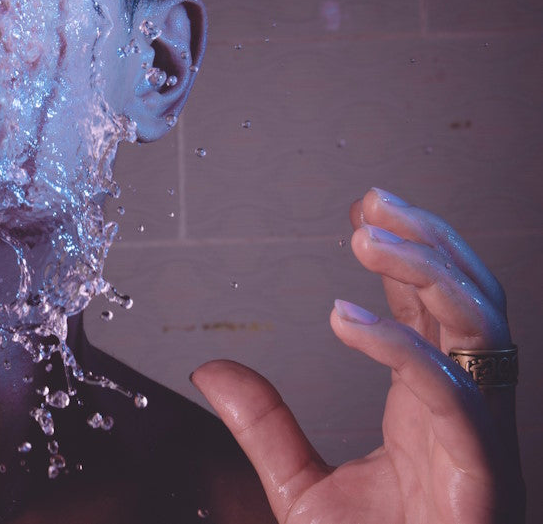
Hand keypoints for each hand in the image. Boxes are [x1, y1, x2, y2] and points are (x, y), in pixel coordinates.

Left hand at [191, 188, 524, 522]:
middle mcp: (465, 412)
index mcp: (431, 408)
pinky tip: (344, 316)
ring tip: (366, 231)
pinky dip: (399, 347)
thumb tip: (209, 370)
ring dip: (428, 268)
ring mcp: (480, 439)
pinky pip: (449, 394)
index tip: (363, 205)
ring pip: (480, 329)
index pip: (434, 308)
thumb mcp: (302, 489)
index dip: (408, 251)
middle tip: (372, 201)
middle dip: (429, 240)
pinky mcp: (478, 474)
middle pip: (472, 301)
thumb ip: (264, 425)